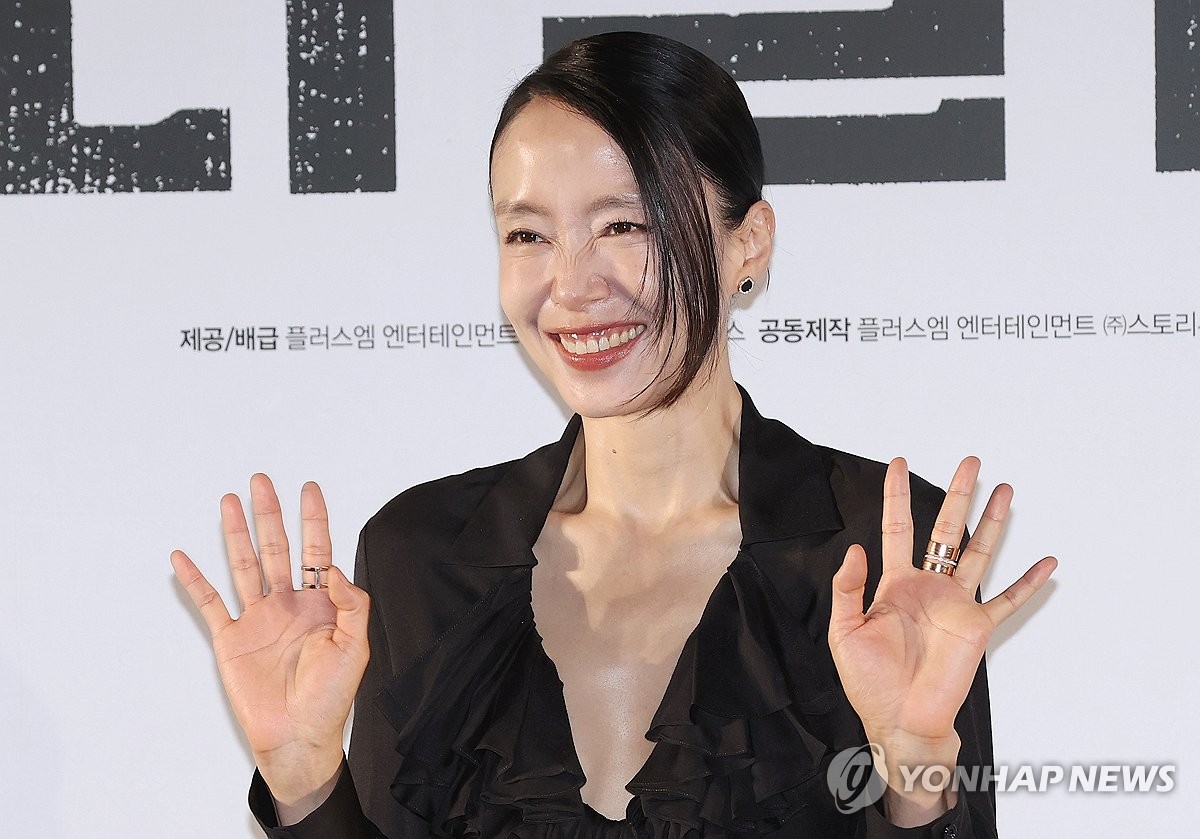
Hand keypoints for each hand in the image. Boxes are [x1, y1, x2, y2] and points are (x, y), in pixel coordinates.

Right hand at [171, 475, 369, 813]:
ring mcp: (259, 619)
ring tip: (229, 502)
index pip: (318, 550)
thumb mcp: (356, 646)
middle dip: (270, 514)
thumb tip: (332, 568)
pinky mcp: (232, 639)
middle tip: (262, 481)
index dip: (314, 519)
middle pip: (278, 548)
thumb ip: (351, 604)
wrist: (298, 735)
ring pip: (245, 565)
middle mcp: (288, 604)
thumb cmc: (331, 697)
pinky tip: (184, 557)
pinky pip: (210, 603)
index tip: (309, 488)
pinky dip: (195, 580)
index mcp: (321, 604)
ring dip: (236, 534)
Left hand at [828, 457, 1055, 824]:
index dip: (896, 496)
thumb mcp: (844, 631)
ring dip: (993, 522)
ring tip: (1005, 490)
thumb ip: (848, 588)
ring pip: (979, 553)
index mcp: (895, 584)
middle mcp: (929, 587)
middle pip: (945, 530)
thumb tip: (855, 548)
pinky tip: (1046, 561)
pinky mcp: (977, 627)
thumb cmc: (868, 681)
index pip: (897, 529)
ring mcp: (956, 604)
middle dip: (958, 495)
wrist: (899, 719)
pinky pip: (1008, 600)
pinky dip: (1028, 582)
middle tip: (970, 462)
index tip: (897, 462)